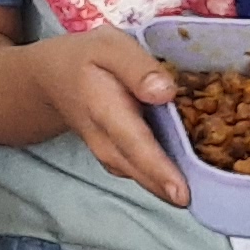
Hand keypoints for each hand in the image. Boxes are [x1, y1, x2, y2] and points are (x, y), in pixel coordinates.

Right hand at [25, 29, 190, 206]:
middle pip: (136, 167)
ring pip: (136, 174)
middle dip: (166, 188)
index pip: (132, 141)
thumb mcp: (108, 46)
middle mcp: (103, 137)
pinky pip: (137, 171)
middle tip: (200, 203)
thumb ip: (136, 67)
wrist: (49, 79)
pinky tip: (182, 180)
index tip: (181, 192)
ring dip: (164, 188)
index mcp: (103, 106)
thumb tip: (166, 93)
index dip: (157, 167)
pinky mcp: (114, 155)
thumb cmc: (84, 59)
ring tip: (197, 196)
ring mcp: (106, 151)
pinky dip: (159, 179)